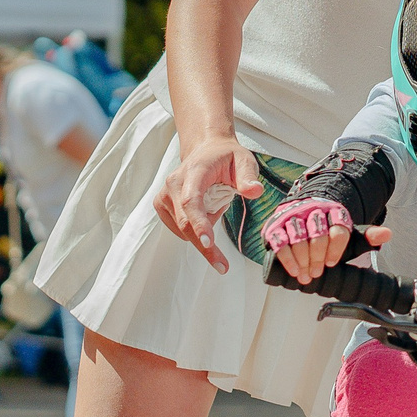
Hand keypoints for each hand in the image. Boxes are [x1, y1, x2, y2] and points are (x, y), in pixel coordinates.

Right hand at [153, 137, 259, 271]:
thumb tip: (255, 192)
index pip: (192, 201)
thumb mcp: (244, 161)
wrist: (206, 150)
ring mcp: (164, 196)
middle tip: (222, 266)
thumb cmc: (226, 157)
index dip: (199, 223)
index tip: (208, 242)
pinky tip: (206, 209)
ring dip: (204, 229)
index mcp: (193, 172)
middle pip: (186, 223)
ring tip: (217, 203)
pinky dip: (197, 227)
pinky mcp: (162, 206)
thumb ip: (248, 177)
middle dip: (205, 248)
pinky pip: (180, 229)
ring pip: (183, 230)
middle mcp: (173, 184)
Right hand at [263, 196, 390, 283]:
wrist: (302, 215)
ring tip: (307, 276)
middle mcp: (313, 211)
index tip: (331, 263)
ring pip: (298, 239)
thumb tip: (387, 234)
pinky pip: (280, 241)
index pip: (338, 230)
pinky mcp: (276, 225)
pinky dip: (287, 258)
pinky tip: (295, 271)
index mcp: (334, 212)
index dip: (335, 250)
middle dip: (318, 258)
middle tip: (318, 272)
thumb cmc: (328, 231)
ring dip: (303, 260)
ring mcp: (294, 217)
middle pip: (318, 236)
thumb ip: (367, 237)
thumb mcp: (349, 235)